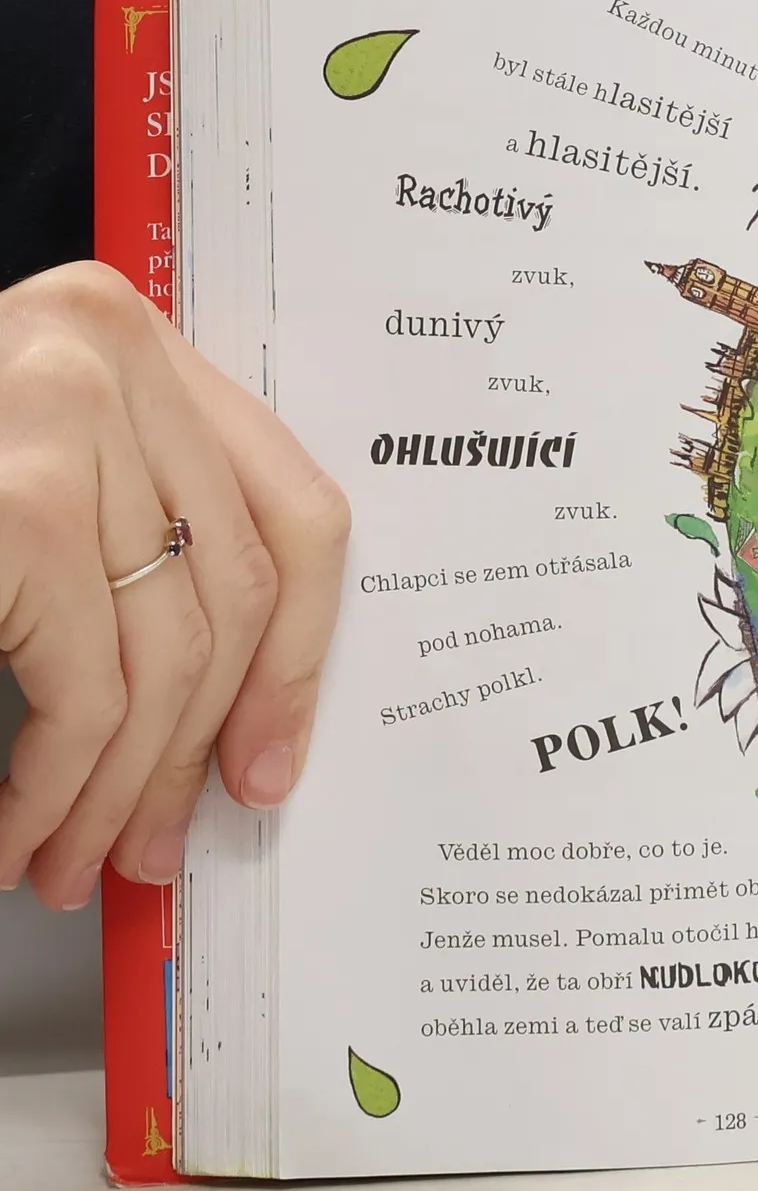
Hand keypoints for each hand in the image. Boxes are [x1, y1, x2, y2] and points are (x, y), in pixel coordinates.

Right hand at [0, 264, 348, 908]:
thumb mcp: (32, 474)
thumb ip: (127, 540)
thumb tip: (223, 714)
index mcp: (124, 340)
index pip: (291, 512)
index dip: (297, 656)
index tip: (269, 750)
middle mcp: (105, 361)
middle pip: (236, 597)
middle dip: (195, 746)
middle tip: (157, 832)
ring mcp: (61, 423)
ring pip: (167, 658)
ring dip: (118, 789)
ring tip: (78, 851)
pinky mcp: (19, 509)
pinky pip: (84, 693)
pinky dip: (55, 787)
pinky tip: (20, 825)